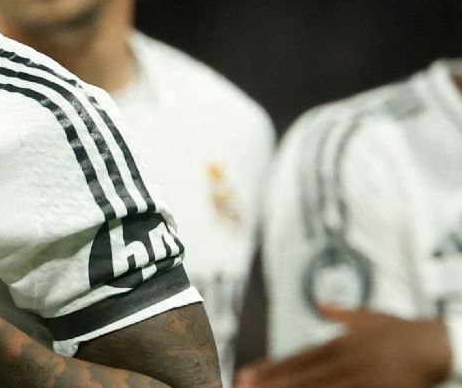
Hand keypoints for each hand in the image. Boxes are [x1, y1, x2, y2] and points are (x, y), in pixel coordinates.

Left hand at [235, 306, 450, 387]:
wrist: (437, 342)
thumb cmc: (402, 331)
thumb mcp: (369, 317)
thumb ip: (342, 313)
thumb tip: (321, 304)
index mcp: (340, 343)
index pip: (297, 358)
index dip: (270, 368)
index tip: (245, 375)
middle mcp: (346, 360)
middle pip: (303, 376)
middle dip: (272, 384)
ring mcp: (363, 377)